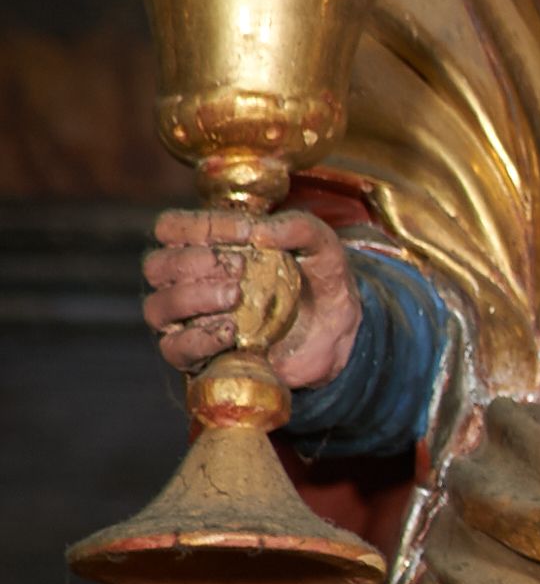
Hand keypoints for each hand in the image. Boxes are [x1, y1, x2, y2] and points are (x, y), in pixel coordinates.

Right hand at [142, 208, 361, 390]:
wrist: (338, 333)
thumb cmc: (319, 280)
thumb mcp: (319, 243)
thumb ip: (295, 226)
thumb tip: (258, 231)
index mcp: (206, 246)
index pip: (171, 227)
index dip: (199, 225)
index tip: (248, 232)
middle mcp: (188, 281)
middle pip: (157, 266)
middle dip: (195, 263)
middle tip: (240, 268)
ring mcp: (190, 322)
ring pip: (159, 307)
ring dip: (193, 298)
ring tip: (235, 296)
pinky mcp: (200, 358)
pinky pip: (175, 349)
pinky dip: (198, 338)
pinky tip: (231, 330)